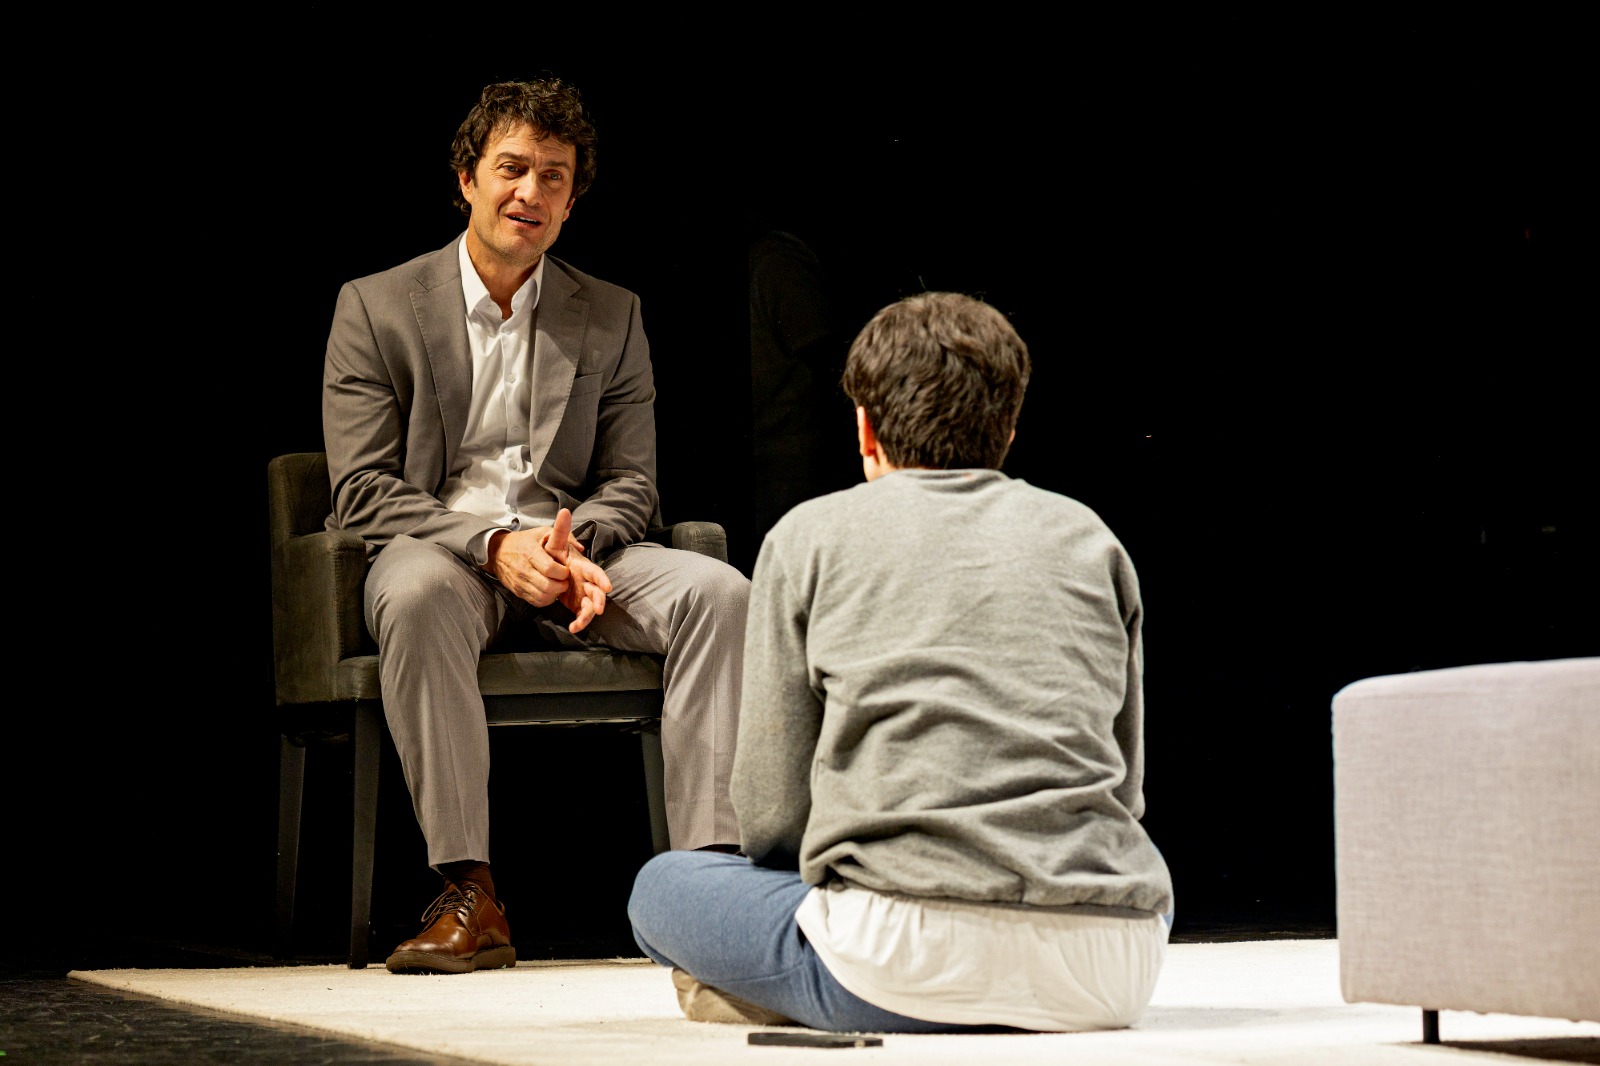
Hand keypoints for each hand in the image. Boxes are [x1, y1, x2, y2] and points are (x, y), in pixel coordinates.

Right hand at [482, 510, 611, 631]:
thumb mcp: (542, 532)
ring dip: (554, 594)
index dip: (562, 572)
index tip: (565, 570)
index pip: (550, 568)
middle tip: (564, 580)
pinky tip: (548, 591)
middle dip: (561, 585)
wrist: (498, 552)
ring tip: (557, 585)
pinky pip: (536, 602)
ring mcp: (520, 583)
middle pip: (547, 586)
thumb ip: (562, 536)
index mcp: (531, 553)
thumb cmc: (524, 541)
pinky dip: (546, 599)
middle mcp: (524, 570)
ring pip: (542, 597)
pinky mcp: (518, 592)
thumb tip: (579, 548)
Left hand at [543, 508, 610, 632]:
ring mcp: (582, 593)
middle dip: (599, 600)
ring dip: (587, 615)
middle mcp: (586, 581)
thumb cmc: (553, 553)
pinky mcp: (577, 604)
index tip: (607, 587)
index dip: (601, 578)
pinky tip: (572, 628)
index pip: (595, 572)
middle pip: (597, 591)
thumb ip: (561, 529)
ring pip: (590, 606)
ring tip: (579, 623)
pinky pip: (581, 615)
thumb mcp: (555, 542)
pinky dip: (578, 622)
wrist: (544, 567)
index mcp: (582, 566)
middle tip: (597, 609)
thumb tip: (565, 511)